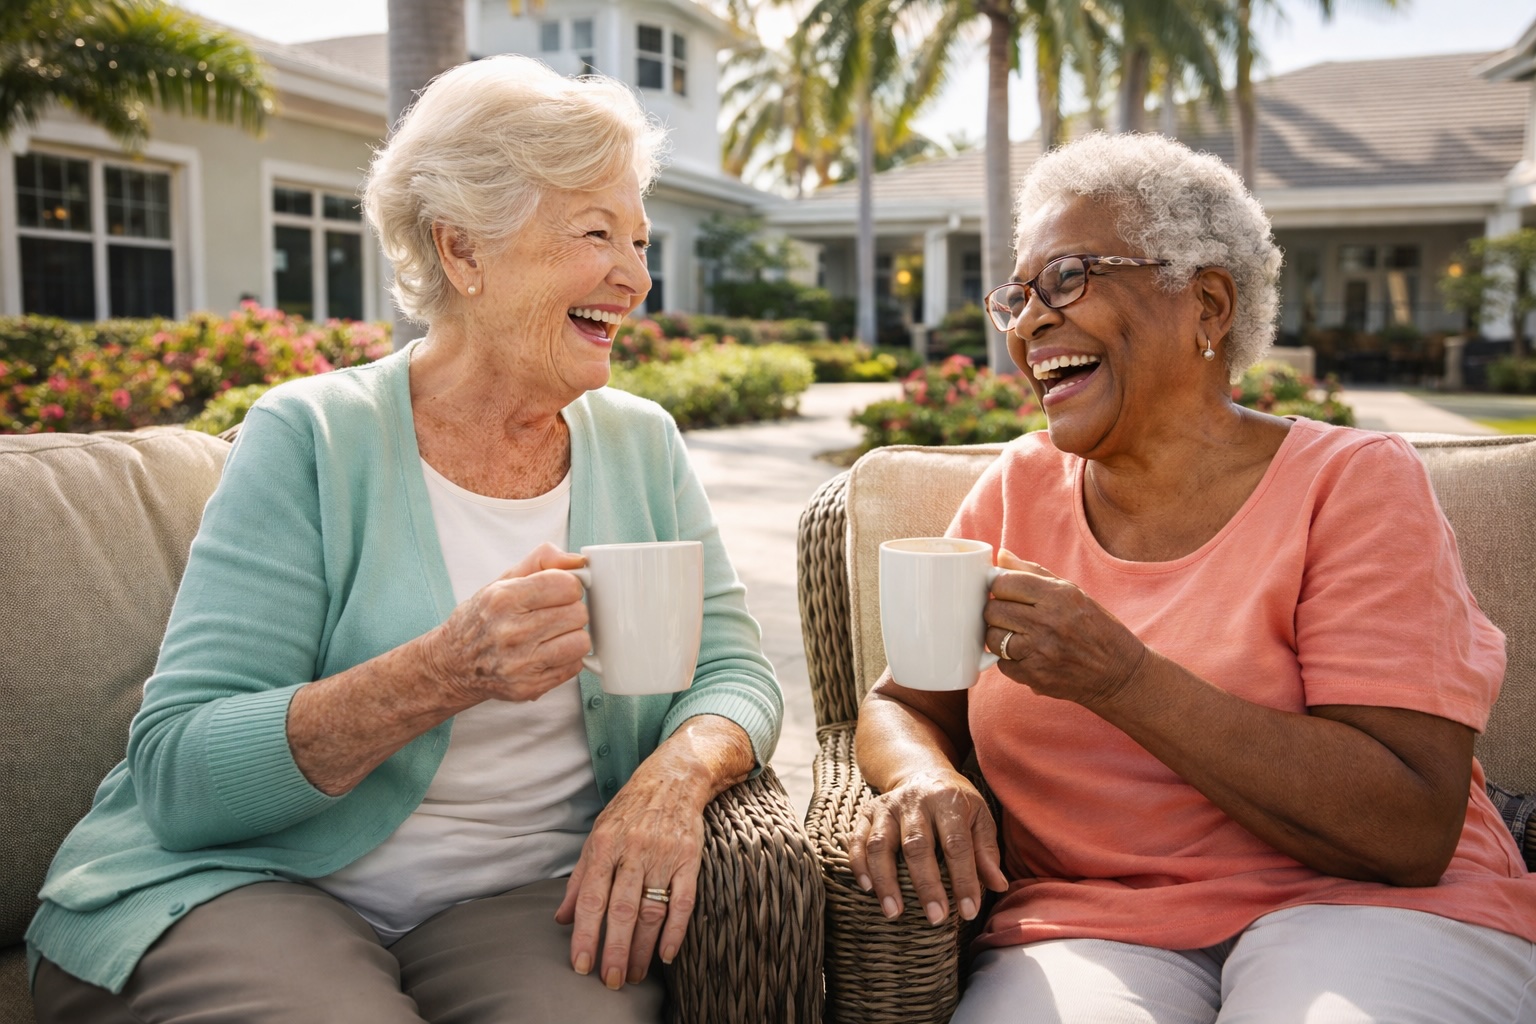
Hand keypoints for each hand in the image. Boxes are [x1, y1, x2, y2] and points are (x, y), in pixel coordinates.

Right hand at [426, 542, 591, 705]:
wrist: (453, 664)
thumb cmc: (482, 619)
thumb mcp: (503, 580)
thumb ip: (542, 561)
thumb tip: (578, 561)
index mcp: (503, 599)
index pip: (566, 585)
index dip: (569, 586)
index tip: (559, 591)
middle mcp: (510, 632)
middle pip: (577, 613)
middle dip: (571, 610)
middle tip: (554, 614)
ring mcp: (520, 663)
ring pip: (581, 642)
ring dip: (572, 636)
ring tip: (553, 634)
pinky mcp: (529, 686)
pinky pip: (574, 666)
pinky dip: (566, 659)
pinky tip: (547, 653)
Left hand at [555, 757, 706, 989]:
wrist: (673, 779)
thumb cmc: (629, 811)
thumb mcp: (597, 836)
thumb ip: (579, 879)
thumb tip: (560, 919)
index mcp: (604, 845)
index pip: (591, 898)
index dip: (585, 934)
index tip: (581, 965)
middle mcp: (633, 851)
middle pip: (622, 909)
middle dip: (614, 949)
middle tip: (609, 981)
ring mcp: (663, 855)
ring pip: (652, 910)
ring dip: (642, 947)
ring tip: (633, 974)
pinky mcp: (689, 858)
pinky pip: (684, 900)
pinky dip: (676, 930)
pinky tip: (666, 954)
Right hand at [845, 769, 1006, 925]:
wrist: (922, 773)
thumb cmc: (955, 804)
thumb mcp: (979, 818)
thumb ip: (986, 851)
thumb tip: (998, 885)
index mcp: (948, 802)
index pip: (956, 845)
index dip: (963, 880)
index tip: (968, 911)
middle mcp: (915, 801)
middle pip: (917, 846)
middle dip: (926, 885)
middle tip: (935, 918)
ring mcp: (887, 806)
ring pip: (881, 844)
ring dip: (886, 881)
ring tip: (894, 912)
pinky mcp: (867, 812)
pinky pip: (858, 840)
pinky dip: (859, 865)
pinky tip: (867, 889)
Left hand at [985, 549, 1148, 709]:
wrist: (1120, 673)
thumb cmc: (1096, 628)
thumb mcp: (1073, 593)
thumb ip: (1034, 573)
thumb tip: (1001, 556)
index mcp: (1059, 597)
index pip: (1004, 583)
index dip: (999, 586)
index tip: (1005, 591)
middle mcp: (1048, 623)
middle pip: (993, 610)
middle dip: (996, 610)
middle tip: (1010, 614)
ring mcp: (1040, 652)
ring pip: (992, 637)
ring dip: (999, 635)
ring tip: (1016, 634)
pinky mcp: (1035, 677)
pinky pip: (1002, 663)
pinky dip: (1008, 659)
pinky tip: (1026, 654)